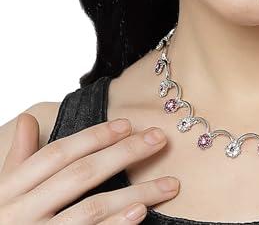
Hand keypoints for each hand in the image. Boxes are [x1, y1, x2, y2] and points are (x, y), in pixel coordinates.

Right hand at [0, 113, 179, 223]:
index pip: (58, 154)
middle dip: (124, 153)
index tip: (127, 123)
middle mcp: (22, 213)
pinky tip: (140, 213)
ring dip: (135, 194)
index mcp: (11, 190)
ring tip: (168, 184)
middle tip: (159, 139)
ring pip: (92, 208)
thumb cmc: (1, 223)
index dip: (93, 136)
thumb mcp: (1, 192)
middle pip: (81, 175)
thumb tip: (29, 118)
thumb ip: (18, 159)